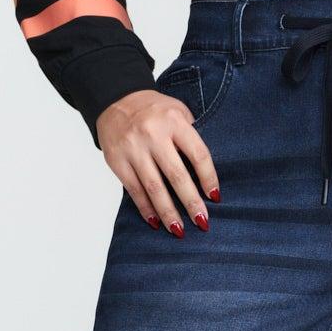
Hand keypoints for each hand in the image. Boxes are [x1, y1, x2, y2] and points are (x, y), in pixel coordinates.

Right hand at [96, 88, 221, 236]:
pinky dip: (145, 208)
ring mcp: (133, 149)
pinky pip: (134, 189)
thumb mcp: (178, 111)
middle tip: (202, 223)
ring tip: (179, 230)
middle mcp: (153, 135)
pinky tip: (156, 221)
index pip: (198, 154)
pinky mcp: (117, 160)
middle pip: (176, 175)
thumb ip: (191, 136)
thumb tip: (205, 173)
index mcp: (174, 121)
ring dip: (168, 212)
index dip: (208, 178)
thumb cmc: (154, 110)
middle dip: (191, 202)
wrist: (115, 99)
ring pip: (154, 187)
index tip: (216, 197)